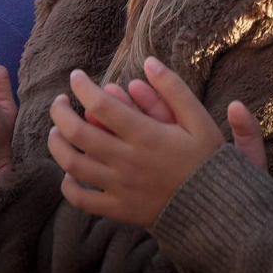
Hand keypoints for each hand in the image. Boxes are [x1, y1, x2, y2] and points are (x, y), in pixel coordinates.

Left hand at [48, 57, 260, 228]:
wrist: (217, 210)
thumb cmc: (208, 161)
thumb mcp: (200, 120)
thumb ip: (174, 89)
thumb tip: (149, 62)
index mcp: (146, 135)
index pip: (101, 105)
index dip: (82, 87)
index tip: (76, 76)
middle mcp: (127, 160)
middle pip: (78, 132)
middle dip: (60, 112)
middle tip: (59, 101)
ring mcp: (120, 187)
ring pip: (73, 164)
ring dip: (57, 145)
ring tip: (55, 132)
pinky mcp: (119, 210)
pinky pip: (83, 200)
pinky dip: (68, 186)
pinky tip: (68, 173)